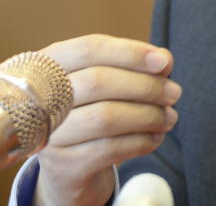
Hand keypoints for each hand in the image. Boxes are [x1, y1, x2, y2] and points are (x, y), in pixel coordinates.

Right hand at [32, 34, 181, 205]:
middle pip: (99, 81)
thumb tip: (163, 60)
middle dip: (146, 86)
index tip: (165, 61)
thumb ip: (134, 65)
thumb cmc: (93, 109)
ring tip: (170, 117)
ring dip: (148, 115)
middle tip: (174, 93)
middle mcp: (40, 98)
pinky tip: (155, 137)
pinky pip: (109, 149)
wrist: (70, 166)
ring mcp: (49, 134)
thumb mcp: (108, 81)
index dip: (131, 52)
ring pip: (105, 117)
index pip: (89, 48)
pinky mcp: (63, 166)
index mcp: (48, 65)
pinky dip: (141, 141)